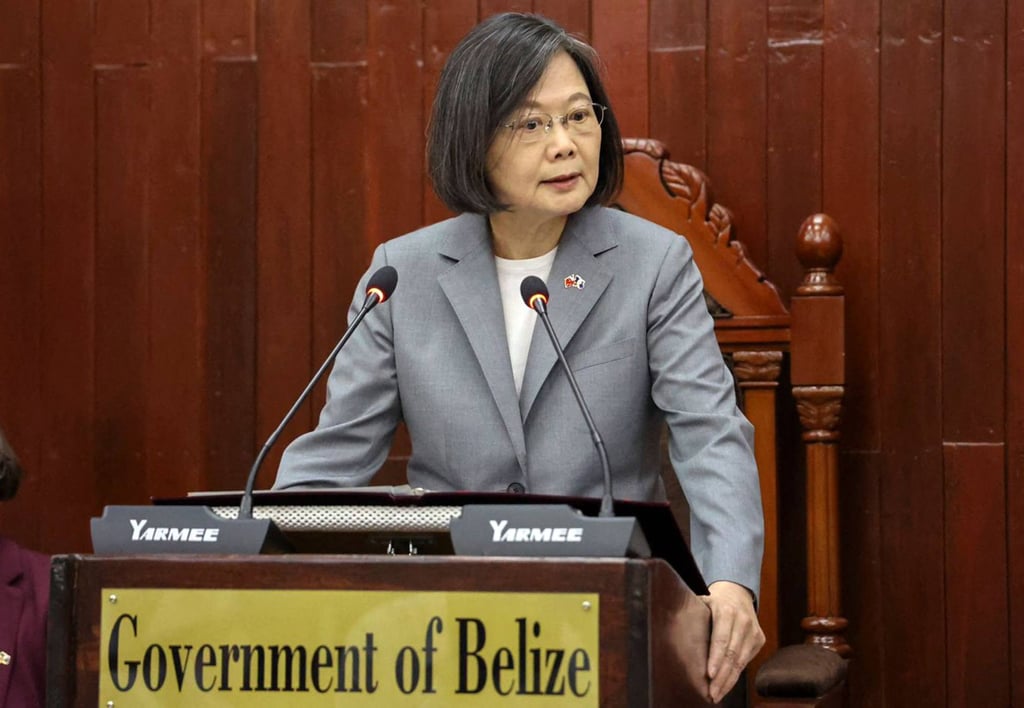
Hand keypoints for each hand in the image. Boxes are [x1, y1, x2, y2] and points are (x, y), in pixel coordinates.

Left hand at [700, 580, 764, 702]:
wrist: (737, 591)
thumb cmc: (713, 600)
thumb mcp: (701, 601)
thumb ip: (691, 614)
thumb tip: (671, 629)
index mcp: (726, 611)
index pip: (721, 639)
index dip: (715, 658)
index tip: (709, 674)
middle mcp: (743, 621)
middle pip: (732, 654)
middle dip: (721, 676)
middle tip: (711, 692)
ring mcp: (753, 631)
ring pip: (741, 661)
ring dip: (729, 680)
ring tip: (717, 694)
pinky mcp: (759, 639)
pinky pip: (747, 661)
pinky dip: (736, 674)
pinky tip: (727, 684)